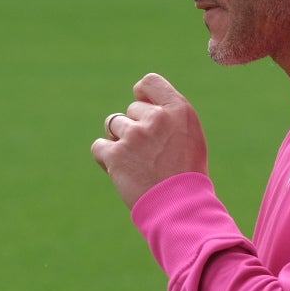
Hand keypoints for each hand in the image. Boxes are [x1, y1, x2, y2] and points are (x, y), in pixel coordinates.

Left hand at [91, 73, 209, 207]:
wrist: (180, 208)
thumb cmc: (187, 174)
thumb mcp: (190, 136)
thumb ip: (169, 116)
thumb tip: (141, 102)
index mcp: (179, 109)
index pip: (149, 82)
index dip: (142, 95)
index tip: (144, 110)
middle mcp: (156, 117)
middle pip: (131, 110)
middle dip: (136, 127)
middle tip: (151, 154)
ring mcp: (134, 135)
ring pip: (113, 126)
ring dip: (121, 142)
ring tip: (139, 164)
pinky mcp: (115, 154)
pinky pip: (99, 147)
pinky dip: (107, 158)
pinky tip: (123, 172)